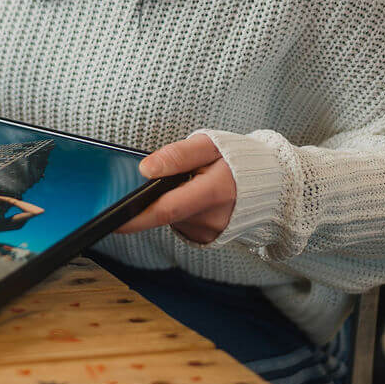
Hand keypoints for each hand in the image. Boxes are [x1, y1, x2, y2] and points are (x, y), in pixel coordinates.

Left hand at [117, 133, 238, 244]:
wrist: (273, 184)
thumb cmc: (240, 159)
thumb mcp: (210, 145)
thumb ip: (178, 155)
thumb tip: (146, 169)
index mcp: (214, 192)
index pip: (165, 208)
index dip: (135, 216)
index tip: (111, 220)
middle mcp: (212, 218)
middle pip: (165, 214)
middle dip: (153, 199)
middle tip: (163, 180)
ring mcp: (210, 232)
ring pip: (172, 219)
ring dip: (169, 202)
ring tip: (190, 183)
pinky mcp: (208, 238)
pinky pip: (181, 224)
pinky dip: (179, 211)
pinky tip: (193, 196)